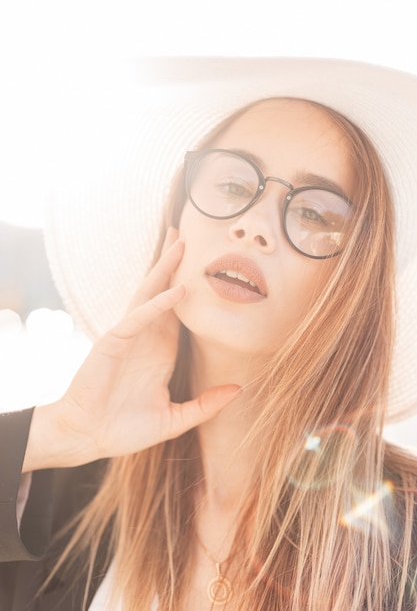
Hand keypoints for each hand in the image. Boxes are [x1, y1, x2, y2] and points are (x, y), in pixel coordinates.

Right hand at [23, 228, 239, 470]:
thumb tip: (239, 389)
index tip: (206, 265)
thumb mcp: (175, 418)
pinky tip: (177, 291)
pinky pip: (138, 318)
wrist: (88, 438)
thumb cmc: (125, 429)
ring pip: (149, 295)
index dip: (192, 286)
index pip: (181, 311)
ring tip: (179, 242)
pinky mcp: (113, 343)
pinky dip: (156, 304)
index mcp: (161, 351)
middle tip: (187, 234)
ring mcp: (129, 337)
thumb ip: (206, 405)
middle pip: (163, 292)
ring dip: (164, 269)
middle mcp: (147, 338)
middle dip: (174, 263)